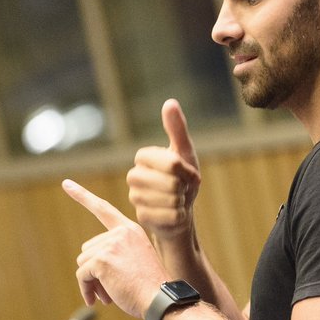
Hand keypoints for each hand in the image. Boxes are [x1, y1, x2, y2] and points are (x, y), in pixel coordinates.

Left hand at [63, 179, 166, 318]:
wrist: (160, 299)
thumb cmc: (150, 288)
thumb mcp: (137, 262)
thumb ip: (115, 255)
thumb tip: (86, 265)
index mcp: (131, 230)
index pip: (103, 209)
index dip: (82, 196)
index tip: (66, 184)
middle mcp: (121, 233)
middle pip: (89, 249)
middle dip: (95, 270)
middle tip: (111, 289)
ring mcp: (111, 245)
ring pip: (83, 263)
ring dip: (91, 281)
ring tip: (110, 294)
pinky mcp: (102, 259)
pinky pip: (82, 275)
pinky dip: (86, 290)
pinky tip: (97, 299)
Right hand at [127, 99, 200, 241]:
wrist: (179, 211)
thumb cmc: (183, 179)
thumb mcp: (184, 152)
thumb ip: (177, 128)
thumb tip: (169, 102)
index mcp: (142, 157)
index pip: (172, 164)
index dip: (186, 170)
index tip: (185, 172)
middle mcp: (133, 175)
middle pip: (172, 183)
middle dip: (185, 187)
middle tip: (183, 188)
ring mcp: (135, 197)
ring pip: (171, 200)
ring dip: (183, 202)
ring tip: (178, 200)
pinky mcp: (141, 217)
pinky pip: (171, 216)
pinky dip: (179, 216)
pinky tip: (174, 214)